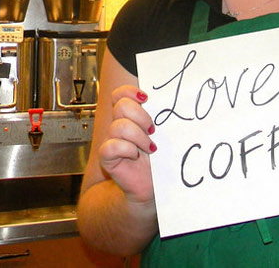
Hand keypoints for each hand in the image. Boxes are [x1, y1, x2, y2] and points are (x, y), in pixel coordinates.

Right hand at [98, 85, 155, 203]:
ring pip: (119, 126)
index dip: (130, 92)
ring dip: (139, 137)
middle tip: (152, 131)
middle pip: (122, 106)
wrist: (152, 186)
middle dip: (141, 117)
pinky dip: (127, 150)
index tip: (146, 99)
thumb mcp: (163, 134)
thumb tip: (171, 100)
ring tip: (150, 148)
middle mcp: (119, 125)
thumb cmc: (159, 160)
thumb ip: (161, 117)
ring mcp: (112, 140)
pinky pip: (111, 146)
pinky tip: (136, 156)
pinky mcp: (107, 156)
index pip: (120, 94)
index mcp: (131, 116)